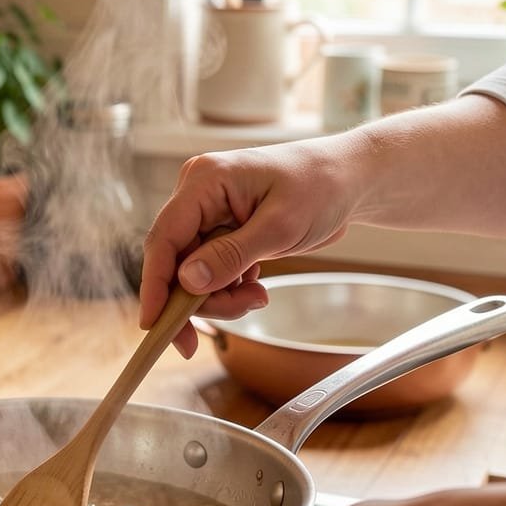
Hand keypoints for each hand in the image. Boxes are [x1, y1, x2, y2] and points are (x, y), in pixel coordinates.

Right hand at [139, 139, 356, 354]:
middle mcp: (198, 196)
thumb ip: (231, 255)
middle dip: (201, 298)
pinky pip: (211, 272)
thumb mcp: (280, 226)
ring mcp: (208, 215)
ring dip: (221, 297)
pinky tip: (257, 287)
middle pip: (176, 263)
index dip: (155, 286)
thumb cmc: (321, 187)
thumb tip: (188, 282)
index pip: (163, 239)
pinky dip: (230, 289)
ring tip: (258, 298)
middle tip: (239, 311)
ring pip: (193, 274)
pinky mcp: (221, 232)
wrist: (350, 179)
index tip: (155, 326)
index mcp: (203, 181)